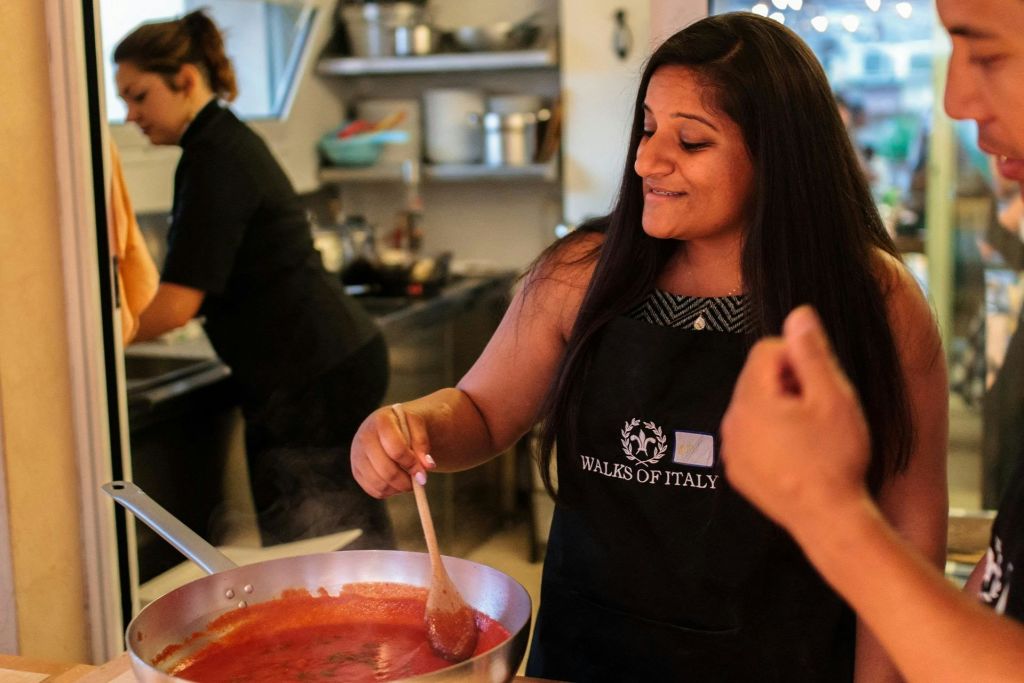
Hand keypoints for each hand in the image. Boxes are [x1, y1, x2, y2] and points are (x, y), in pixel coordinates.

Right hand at [351, 404, 434, 497]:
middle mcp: (364, 438)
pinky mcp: (356, 471)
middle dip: (406, 481)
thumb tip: (428, 466)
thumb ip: (422, 443)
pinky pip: (374, 490)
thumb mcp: (417, 425)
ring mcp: (356, 456)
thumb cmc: (405, 426)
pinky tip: (398, 481)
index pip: (396, 450)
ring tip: (409, 479)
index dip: (412, 464)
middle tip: (419, 481)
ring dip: (399, 488)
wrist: (387, 425)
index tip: (424, 470)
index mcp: (380, 422)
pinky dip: (390, 491)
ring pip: (379, 484)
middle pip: (386, 470)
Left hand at [721, 306, 870, 536]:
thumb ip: (812, 352)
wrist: (829, 520)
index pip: (765, 350)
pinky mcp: (736, 469)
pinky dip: (770, 435)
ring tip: (809, 435)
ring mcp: (730, 447)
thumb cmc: (836, 459)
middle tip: (817, 412)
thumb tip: (798, 315)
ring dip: (780, 409)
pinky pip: (750, 434)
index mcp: (751, 399)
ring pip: (754, 406)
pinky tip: (797, 453)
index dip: (798, 361)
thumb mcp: (834, 397)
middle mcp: (731, 421)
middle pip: (757, 377)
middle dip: (788, 384)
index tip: (818, 386)